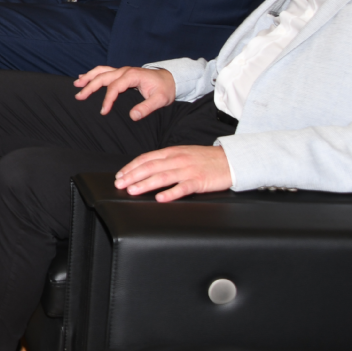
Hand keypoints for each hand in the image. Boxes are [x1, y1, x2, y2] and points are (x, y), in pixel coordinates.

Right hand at [73, 65, 174, 119]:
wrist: (171, 79)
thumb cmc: (165, 89)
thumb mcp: (160, 100)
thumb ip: (146, 108)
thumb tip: (133, 116)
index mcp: (132, 76)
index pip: (114, 87)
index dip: (107, 99)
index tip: (103, 111)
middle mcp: (125, 71)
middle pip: (103, 77)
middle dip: (90, 86)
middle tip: (79, 97)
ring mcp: (123, 70)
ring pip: (101, 71)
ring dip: (88, 77)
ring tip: (77, 83)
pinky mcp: (122, 73)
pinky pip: (104, 71)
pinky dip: (94, 74)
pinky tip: (85, 76)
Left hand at [114, 145, 232, 201]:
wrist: (231, 160)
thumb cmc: (205, 158)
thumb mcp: (183, 154)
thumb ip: (166, 160)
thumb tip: (146, 168)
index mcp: (172, 152)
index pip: (146, 158)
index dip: (131, 167)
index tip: (119, 175)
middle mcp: (178, 159)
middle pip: (150, 167)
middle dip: (132, 176)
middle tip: (119, 184)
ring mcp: (188, 170)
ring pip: (163, 177)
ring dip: (145, 184)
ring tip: (132, 190)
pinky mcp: (199, 181)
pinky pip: (183, 188)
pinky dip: (170, 193)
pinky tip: (160, 198)